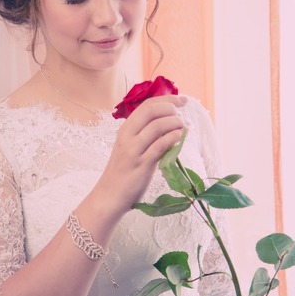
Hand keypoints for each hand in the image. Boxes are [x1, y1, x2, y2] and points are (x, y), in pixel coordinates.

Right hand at [95, 94, 186, 217]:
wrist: (109, 196)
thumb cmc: (123, 173)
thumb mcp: (130, 148)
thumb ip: (145, 135)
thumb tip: (169, 123)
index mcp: (125, 129)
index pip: (147, 105)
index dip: (167, 99)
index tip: (183, 100)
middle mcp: (127, 136)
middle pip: (152, 111)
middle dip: (172, 108)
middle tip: (183, 115)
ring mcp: (134, 150)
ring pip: (157, 126)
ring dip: (176, 123)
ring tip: (185, 128)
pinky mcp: (142, 165)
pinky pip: (160, 145)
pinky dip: (173, 138)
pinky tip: (180, 138)